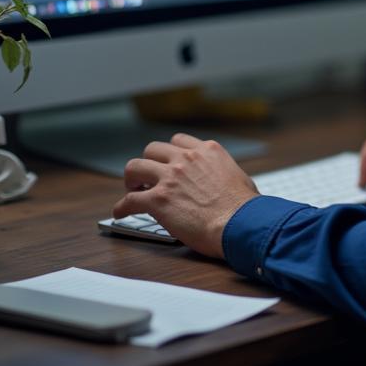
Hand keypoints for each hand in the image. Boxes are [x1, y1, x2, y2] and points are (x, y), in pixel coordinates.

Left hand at [112, 133, 258, 257]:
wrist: (240, 224)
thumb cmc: (245, 207)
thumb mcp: (239, 176)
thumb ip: (223, 172)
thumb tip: (223, 181)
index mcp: (207, 151)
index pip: (179, 141)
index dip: (170, 153)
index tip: (168, 163)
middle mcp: (186, 159)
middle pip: (153, 149)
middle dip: (149, 162)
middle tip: (148, 177)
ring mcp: (170, 177)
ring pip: (135, 167)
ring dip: (132, 178)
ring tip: (132, 189)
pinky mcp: (158, 200)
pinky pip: (129, 200)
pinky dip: (122, 207)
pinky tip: (121, 212)